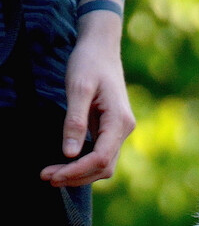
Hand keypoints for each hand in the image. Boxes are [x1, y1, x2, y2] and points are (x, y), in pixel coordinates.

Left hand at [40, 11, 134, 186]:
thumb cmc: (89, 63)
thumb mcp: (78, 88)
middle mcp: (124, 131)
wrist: (101, 48)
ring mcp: (119, 132)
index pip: (101, 158)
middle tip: (47, 177)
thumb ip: (74, 122)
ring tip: (52, 174)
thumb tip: (68, 153)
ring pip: (103, 165)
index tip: (53, 174)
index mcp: (119, 121)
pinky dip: (83, 164)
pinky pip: (100, 155)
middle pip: (103, 167)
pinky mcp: (111, 131)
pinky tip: (64, 164)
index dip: (77, 170)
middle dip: (76, 176)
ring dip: (79, 174)